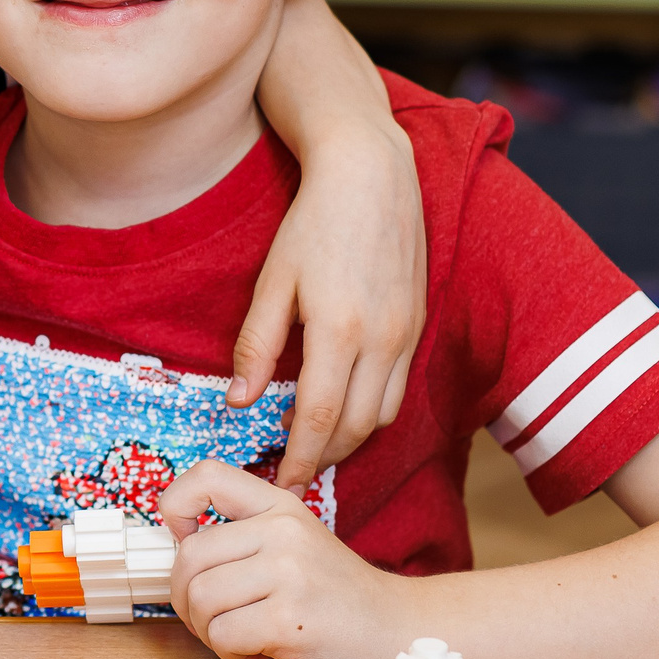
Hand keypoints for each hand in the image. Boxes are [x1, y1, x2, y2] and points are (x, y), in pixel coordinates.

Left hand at [160, 461, 410, 658]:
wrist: (404, 635)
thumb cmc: (340, 601)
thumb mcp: (298, 547)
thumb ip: (247, 539)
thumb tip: (179, 548)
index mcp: (281, 507)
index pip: (207, 476)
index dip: (176, 505)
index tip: (183, 539)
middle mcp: (284, 531)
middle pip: (190, 557)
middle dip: (187, 600)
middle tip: (215, 620)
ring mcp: (288, 572)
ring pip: (201, 600)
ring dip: (211, 632)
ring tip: (245, 639)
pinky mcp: (289, 618)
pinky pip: (223, 636)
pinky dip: (233, 656)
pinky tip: (264, 655)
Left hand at [231, 112, 423, 489]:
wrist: (372, 176)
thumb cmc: (314, 223)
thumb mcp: (273, 282)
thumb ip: (257, 345)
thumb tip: (239, 401)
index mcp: (339, 331)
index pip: (317, 419)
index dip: (299, 459)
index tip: (282, 482)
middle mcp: (382, 340)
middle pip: (355, 427)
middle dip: (323, 457)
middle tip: (293, 470)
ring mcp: (407, 334)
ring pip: (384, 414)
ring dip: (350, 437)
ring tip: (313, 441)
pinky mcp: (419, 324)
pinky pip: (399, 388)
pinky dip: (372, 410)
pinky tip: (343, 404)